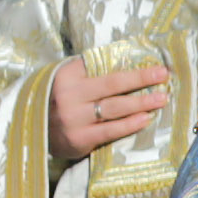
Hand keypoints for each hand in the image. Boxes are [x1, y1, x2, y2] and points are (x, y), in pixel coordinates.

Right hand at [48, 57, 169, 162]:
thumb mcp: (69, 81)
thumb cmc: (59, 100)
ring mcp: (73, 118)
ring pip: (114, 107)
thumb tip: (131, 60)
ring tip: (161, 98)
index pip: (103, 67)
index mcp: (67, 76)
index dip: (131, 67)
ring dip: (141, 102)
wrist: (34, 129)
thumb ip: (92, 72)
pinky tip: (146, 119)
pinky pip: (110, 130)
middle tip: (163, 75)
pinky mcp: (79, 138)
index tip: (156, 65)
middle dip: (141, 79)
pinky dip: (130, 124)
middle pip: (112, 84)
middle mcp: (69, 95)